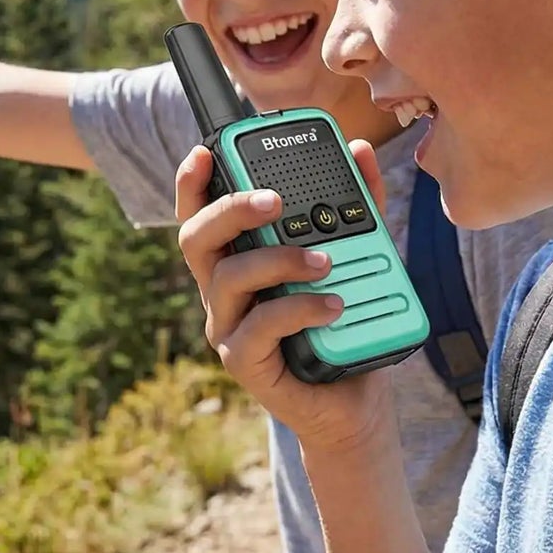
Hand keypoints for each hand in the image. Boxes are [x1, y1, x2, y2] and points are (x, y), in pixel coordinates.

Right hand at [174, 142, 396, 456]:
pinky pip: (259, 327)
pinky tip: (333, 305)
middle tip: (275, 201)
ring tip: (325, 261)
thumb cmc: (343, 325)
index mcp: (237, 259)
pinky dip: (298, 309)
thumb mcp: (357, 256)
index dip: (193, 182)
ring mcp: (228, 327)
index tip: (205, 150)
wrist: (356, 402)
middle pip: (197, 239)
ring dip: (278, 261)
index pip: (201, 214)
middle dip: (232, 210)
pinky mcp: (244, 362)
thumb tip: (359, 151)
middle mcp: (222, 291)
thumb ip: (359, 206)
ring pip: (228, 279)